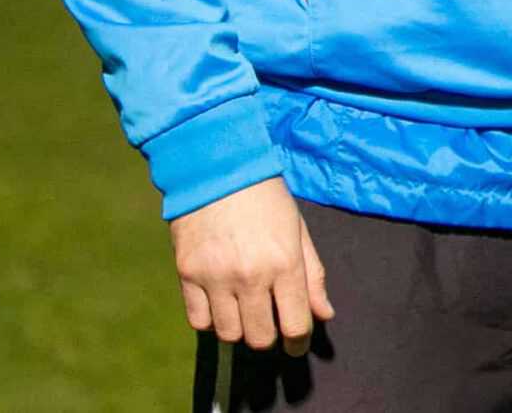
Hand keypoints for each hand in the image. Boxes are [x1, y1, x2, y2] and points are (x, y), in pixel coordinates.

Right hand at [168, 176, 331, 354]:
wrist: (219, 168)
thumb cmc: (267, 197)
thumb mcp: (298, 230)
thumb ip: (313, 276)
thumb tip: (324, 315)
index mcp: (284, 263)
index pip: (294, 325)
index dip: (298, 342)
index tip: (296, 344)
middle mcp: (250, 276)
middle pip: (260, 337)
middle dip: (269, 337)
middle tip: (269, 323)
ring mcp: (215, 277)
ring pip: (229, 334)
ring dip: (240, 329)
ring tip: (244, 309)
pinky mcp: (187, 274)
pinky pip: (199, 321)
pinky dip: (211, 320)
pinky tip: (220, 302)